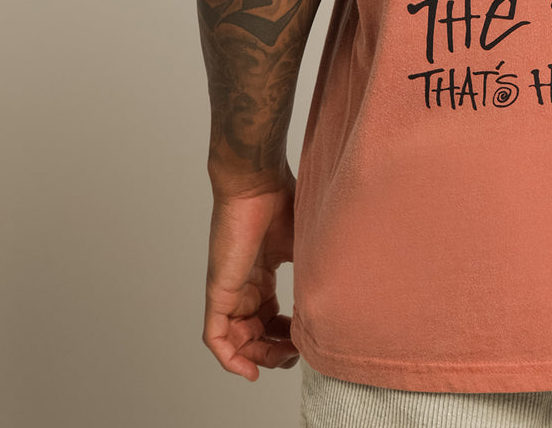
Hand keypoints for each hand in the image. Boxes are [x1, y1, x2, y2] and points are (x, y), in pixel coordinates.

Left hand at [204, 167, 299, 379]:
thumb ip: (313, 270)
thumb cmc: (280, 200)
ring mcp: (229, 290)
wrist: (256, 181)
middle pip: (254, 334)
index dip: (287, 335)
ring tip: (284, 357)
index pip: (269, 318)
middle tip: (297, 352)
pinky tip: (250, 370)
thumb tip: (336, 294)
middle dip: (276, 351)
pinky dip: (230, 359)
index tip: (306, 338)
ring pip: (236, 341)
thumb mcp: (304, 244)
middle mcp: (244, 286)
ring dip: (259, 358)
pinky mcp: (218, 292)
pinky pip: (215, 337)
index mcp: (262, 274)